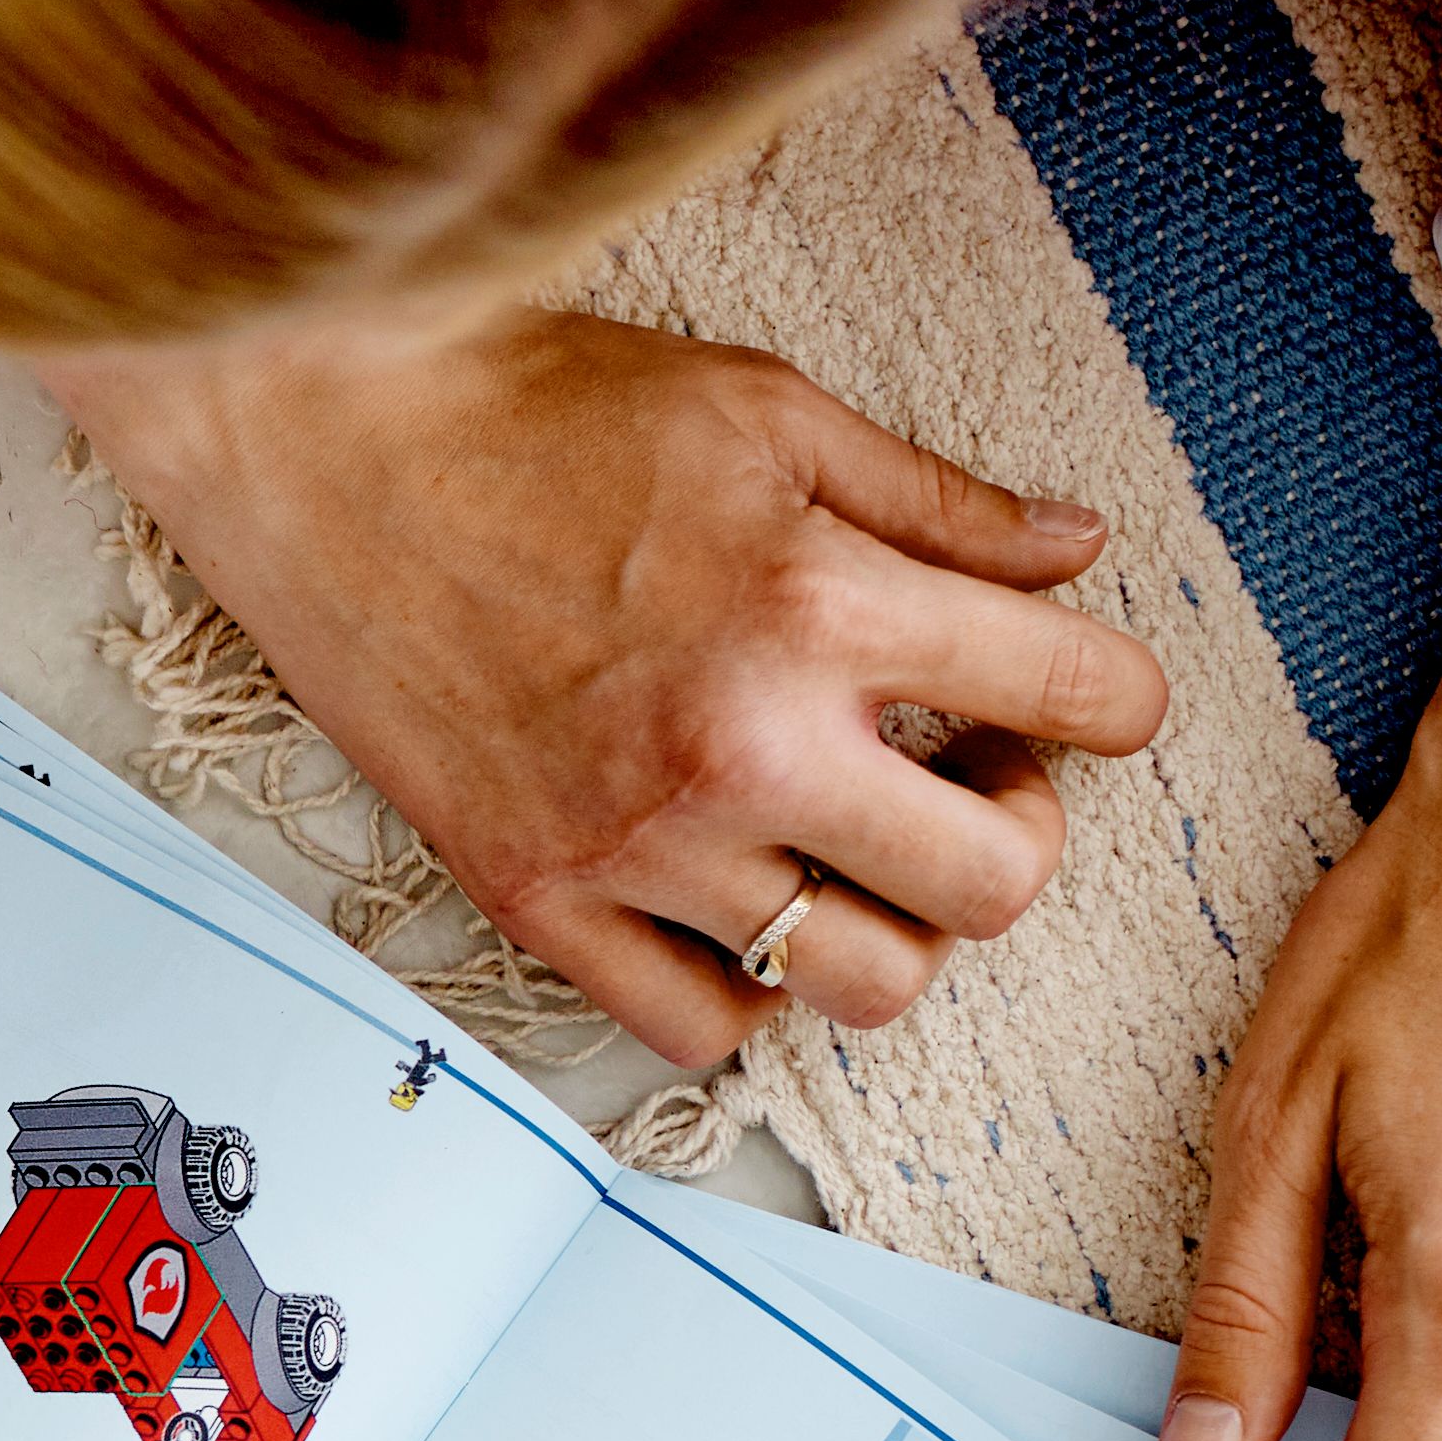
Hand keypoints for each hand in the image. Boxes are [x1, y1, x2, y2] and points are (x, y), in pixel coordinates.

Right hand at [53, 311, 1171, 1071]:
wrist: (323, 451)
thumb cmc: (535, 411)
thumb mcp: (771, 411)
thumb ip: (937, 499)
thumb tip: (1071, 551)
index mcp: (821, 604)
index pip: (1081, 696)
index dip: (1118, 697)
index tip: (1080, 692)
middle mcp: (739, 746)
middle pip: (993, 886)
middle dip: (1020, 833)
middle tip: (968, 773)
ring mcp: (633, 844)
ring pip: (862, 984)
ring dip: (895, 923)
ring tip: (856, 844)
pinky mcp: (535, 898)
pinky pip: (696, 1028)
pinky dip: (750, 991)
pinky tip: (742, 901)